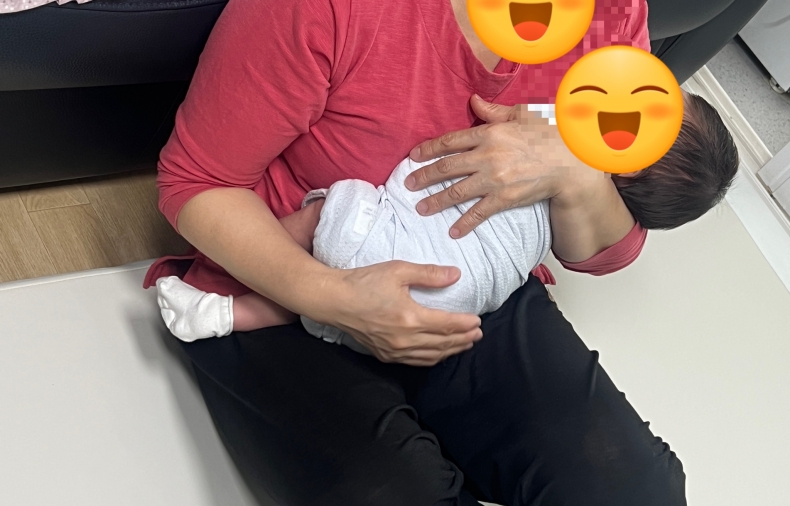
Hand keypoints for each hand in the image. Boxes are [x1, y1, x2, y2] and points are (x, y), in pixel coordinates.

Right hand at [321, 261, 482, 365]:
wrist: (333, 300)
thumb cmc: (363, 283)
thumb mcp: (398, 270)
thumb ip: (429, 274)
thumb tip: (455, 275)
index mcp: (410, 318)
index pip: (447, 325)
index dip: (466, 324)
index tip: (478, 321)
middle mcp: (404, 339)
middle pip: (443, 343)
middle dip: (464, 339)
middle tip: (478, 334)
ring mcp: (394, 350)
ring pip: (431, 356)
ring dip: (451, 351)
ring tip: (465, 344)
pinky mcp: (385, 355)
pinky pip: (415, 362)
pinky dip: (432, 359)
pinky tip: (439, 354)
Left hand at [406, 95, 577, 237]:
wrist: (571, 163)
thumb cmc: (549, 136)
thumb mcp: (522, 115)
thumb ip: (495, 111)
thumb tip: (474, 101)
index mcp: (489, 133)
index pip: (450, 141)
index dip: (428, 149)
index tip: (413, 157)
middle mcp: (487, 155)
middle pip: (446, 167)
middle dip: (424, 176)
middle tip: (408, 185)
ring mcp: (494, 178)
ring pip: (456, 191)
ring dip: (436, 201)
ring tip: (421, 208)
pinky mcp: (504, 197)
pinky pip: (479, 212)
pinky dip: (465, 223)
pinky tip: (453, 231)